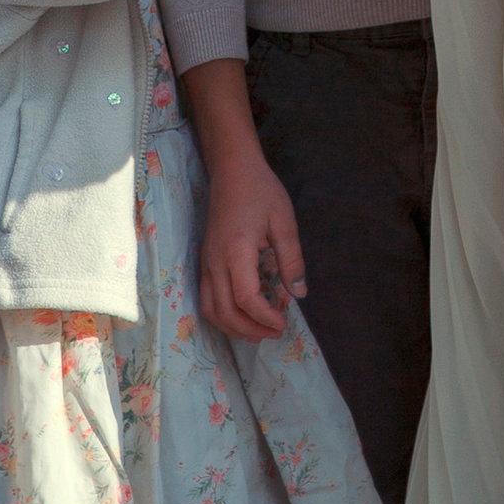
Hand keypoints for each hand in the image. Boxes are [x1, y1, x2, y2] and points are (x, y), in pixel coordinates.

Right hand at [200, 148, 307, 341]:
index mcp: (237, 251)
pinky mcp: (204, 262)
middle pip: (225, 312)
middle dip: (250, 330)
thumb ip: (292, 259)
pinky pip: (207, 298)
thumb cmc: (260, 191)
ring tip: (259, 332)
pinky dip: (223, 315)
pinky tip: (243, 315)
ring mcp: (206, 263)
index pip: (246, 298)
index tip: (284, 323)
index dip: (265, 317)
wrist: (232, 170)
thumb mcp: (284, 221)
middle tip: (275, 334)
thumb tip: (299, 293)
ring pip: (211, 310)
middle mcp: (215, 262)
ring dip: (233, 328)